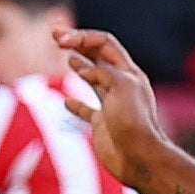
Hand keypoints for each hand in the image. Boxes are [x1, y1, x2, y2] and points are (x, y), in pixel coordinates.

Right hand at [55, 28, 175, 193]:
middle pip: (98, 57)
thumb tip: (84, 67)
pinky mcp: (103, 123)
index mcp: (128, 73)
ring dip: (80, 65)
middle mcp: (120, 85)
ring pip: (94, 79)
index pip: (104, 44)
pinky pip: (88, 109)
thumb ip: (102, 72)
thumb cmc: (133, 122)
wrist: (138, 158)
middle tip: (56, 35)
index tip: (61, 39)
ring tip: (68, 56)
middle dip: (78, 43)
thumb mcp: (120, 87)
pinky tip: (66, 101)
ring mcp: (111, 104)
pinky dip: (76, 103)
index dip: (82, 37)